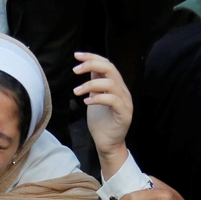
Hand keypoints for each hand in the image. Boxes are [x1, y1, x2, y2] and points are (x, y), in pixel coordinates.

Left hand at [74, 52, 131, 175]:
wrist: (107, 143)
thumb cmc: (100, 122)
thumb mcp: (94, 98)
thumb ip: (94, 83)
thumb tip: (88, 67)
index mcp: (116, 85)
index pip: (107, 64)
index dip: (92, 57)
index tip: (76, 55)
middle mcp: (122, 91)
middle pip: (110, 68)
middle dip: (91, 65)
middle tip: (75, 70)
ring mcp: (125, 102)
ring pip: (111, 83)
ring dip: (90, 85)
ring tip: (76, 92)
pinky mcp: (125, 114)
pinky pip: (113, 100)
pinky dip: (98, 98)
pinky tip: (87, 102)